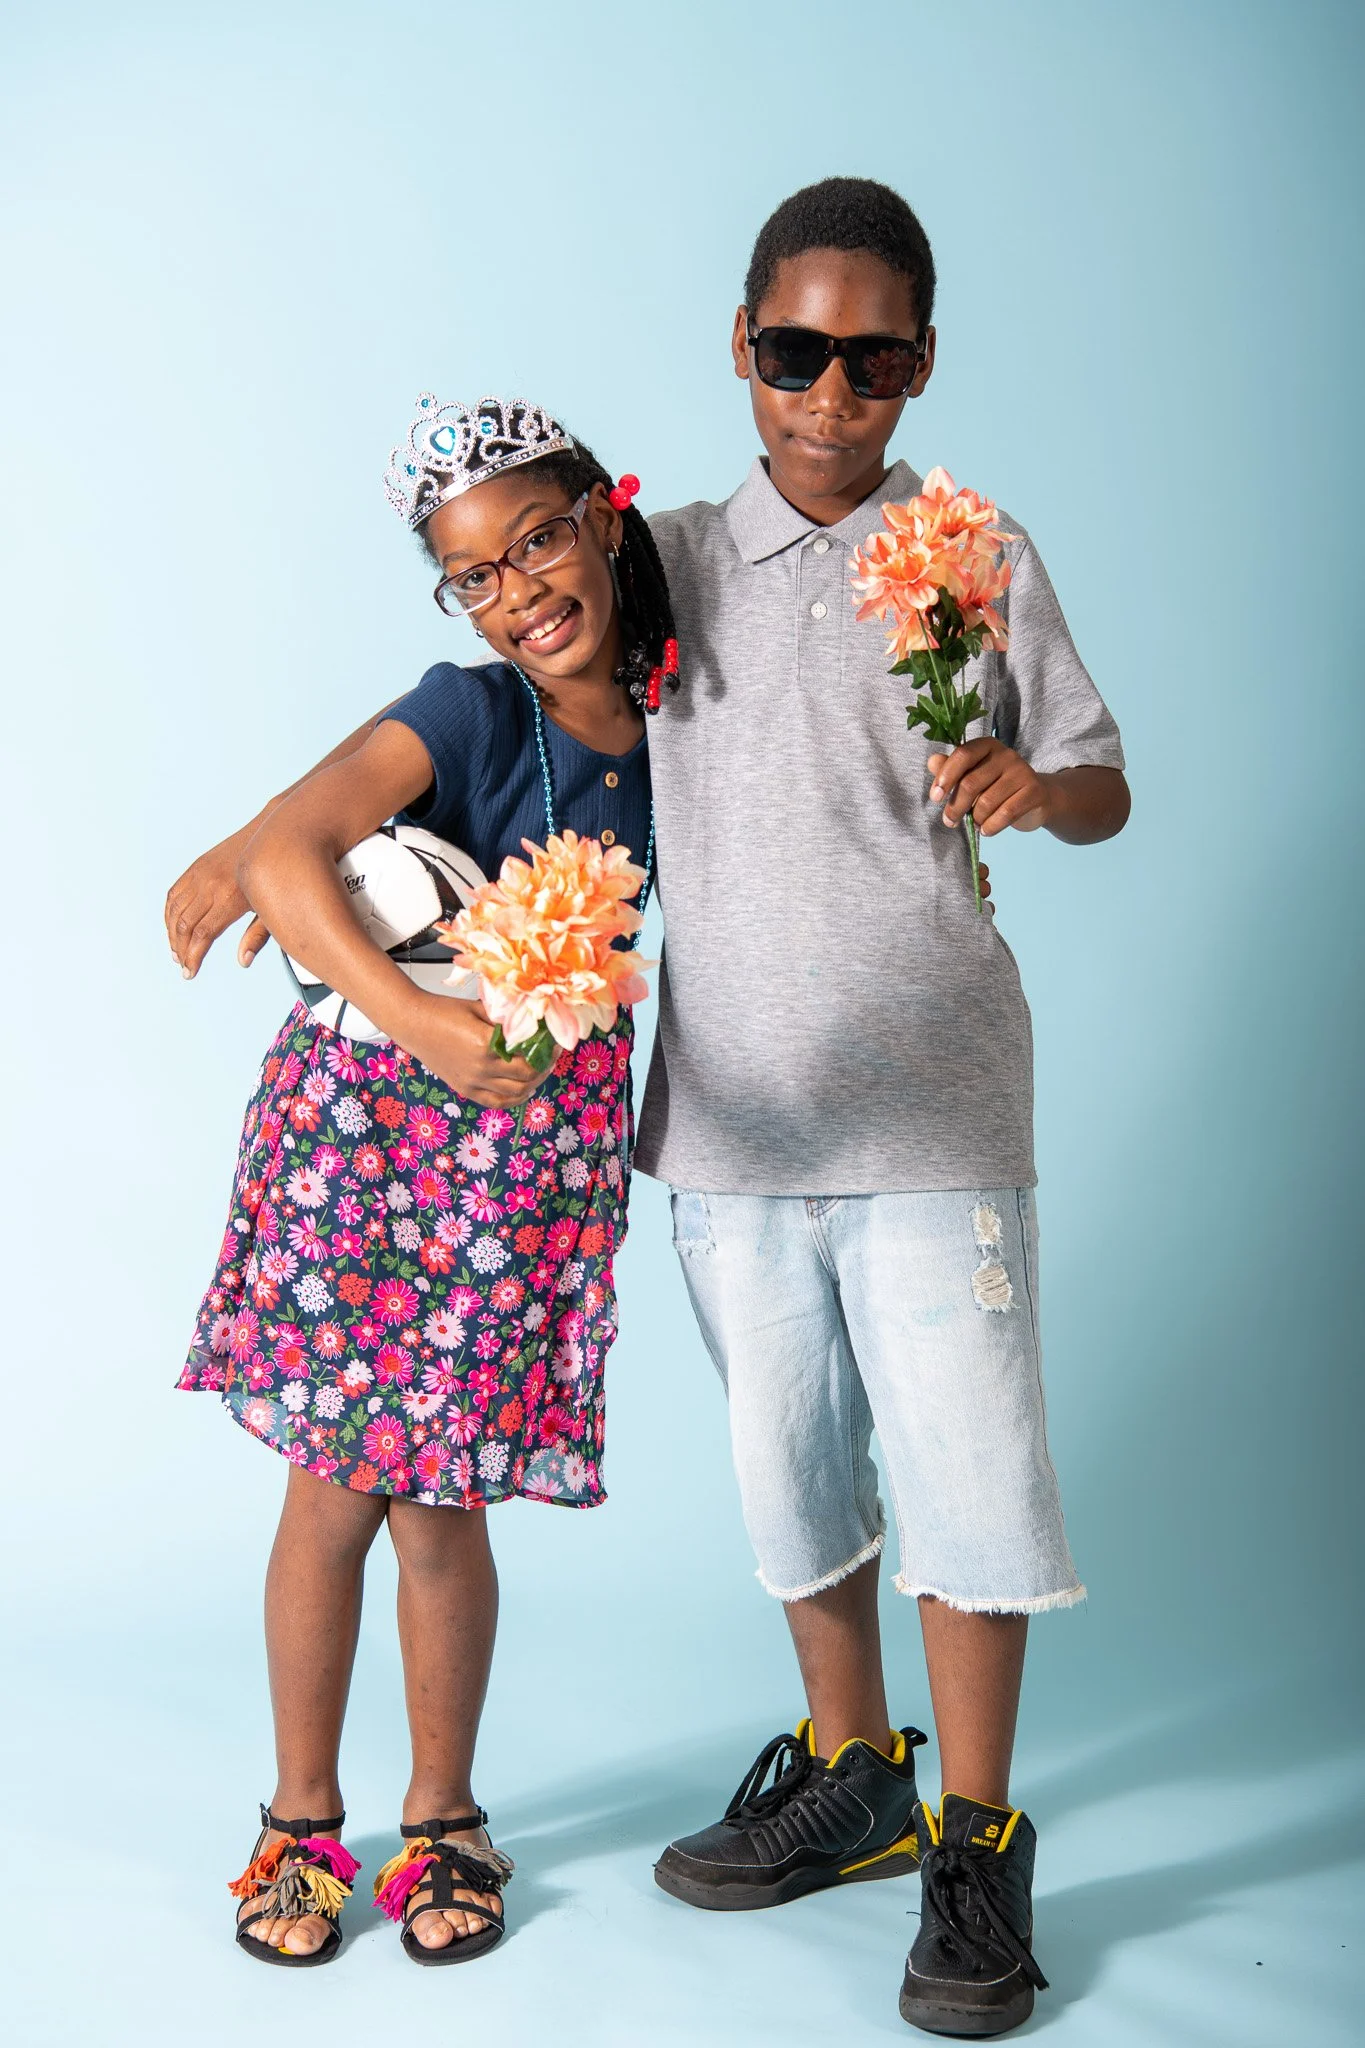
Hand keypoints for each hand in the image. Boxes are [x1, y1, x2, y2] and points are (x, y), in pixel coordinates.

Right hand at [166, 832, 270, 977]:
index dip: (194, 956)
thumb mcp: (271, 908)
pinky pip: (173, 894)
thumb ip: (257, 937)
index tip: (190, 973)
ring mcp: (200, 874)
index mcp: (231, 898)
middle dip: (181, 950)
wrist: (270, 837)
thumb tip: (243, 961)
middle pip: (185, 925)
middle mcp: (210, 885)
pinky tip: (173, 929)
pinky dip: (169, 914)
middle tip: (184, 967)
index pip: (203, 934)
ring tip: (177, 953)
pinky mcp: (195, 867)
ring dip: (171, 935)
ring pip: (174, 910)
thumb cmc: (275, 878)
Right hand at [401, 997, 541, 1109]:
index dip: (547, 1052)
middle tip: (551, 1056)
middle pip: (526, 1077)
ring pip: (515, 1093)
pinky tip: (523, 1089)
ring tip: (540, 1071)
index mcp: (486, 1045)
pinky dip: (514, 1099)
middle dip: (544, 1068)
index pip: (529, 1057)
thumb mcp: (481, 1008)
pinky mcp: (465, 1089)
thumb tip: (534, 1022)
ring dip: (533, 1084)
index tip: (555, 1043)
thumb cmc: (444, 1011)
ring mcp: (472, 1082)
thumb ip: (506, 1019)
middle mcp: (481, 1068)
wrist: (414, 1023)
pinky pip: (496, 1102)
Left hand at [927, 741, 1051, 836]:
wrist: (1038, 797)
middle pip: (971, 783)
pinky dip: (991, 826)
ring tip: (975, 824)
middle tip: (949, 821)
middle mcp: (1006, 755)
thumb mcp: (974, 775)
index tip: (935, 798)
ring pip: (986, 803)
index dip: (945, 777)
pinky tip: (986, 830)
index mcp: (987, 746)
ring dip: (975, 819)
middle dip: (955, 807)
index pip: (962, 755)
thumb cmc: (998, 786)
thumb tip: (932, 761)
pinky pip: (1005, 814)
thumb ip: (952, 769)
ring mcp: (1022, 772)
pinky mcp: (1034, 791)